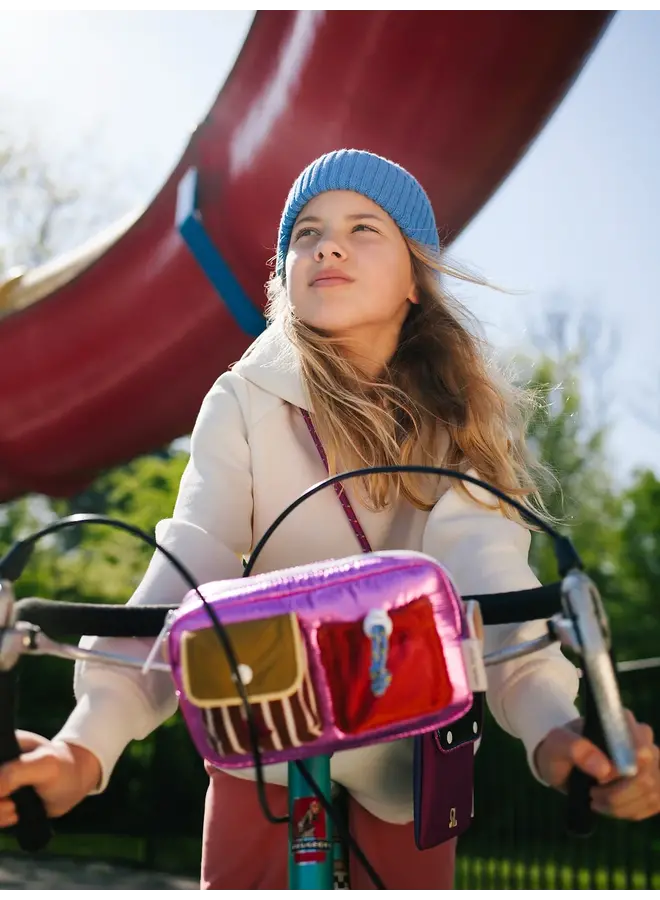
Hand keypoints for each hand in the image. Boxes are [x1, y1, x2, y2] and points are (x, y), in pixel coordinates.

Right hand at [0, 731, 101, 827]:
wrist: (75, 781)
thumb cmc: (63, 766)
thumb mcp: (44, 765)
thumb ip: (16, 773)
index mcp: (1, 747)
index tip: (4, 794)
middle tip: (11, 804)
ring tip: (16, 808)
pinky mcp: (1, 799)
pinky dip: (0, 819)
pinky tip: (16, 814)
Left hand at [534, 709, 659, 820]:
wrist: (564, 763)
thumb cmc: (561, 748)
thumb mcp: (557, 744)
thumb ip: (575, 748)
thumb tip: (604, 769)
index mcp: (621, 721)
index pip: (640, 749)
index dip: (622, 771)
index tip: (599, 779)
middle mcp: (643, 738)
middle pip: (648, 775)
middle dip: (618, 794)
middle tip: (593, 793)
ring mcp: (652, 761)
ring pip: (651, 793)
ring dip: (621, 805)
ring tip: (596, 800)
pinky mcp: (655, 782)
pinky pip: (654, 804)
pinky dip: (631, 811)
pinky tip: (611, 806)